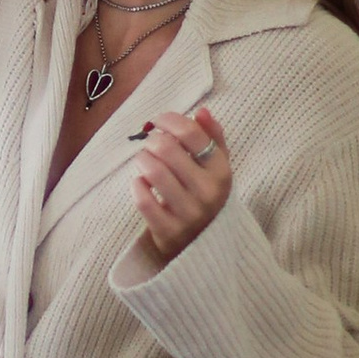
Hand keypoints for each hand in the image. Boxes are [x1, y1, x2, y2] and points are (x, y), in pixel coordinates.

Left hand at [131, 107, 230, 262]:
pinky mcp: (168, 231)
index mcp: (222, 172)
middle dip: (152, 140)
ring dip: (142, 160)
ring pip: (152, 170)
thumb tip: (202, 111)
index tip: (158, 121)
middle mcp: (208, 192)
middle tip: (150, 145)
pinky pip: (143, 199)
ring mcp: (189, 213)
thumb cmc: (206, 196)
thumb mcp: (217, 168)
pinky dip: (137, 185)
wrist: (204, 246)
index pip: (191, 134)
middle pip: (167, 148)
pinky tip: (141, 184)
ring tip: (144, 161)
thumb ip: (213, 138)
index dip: (169, 120)